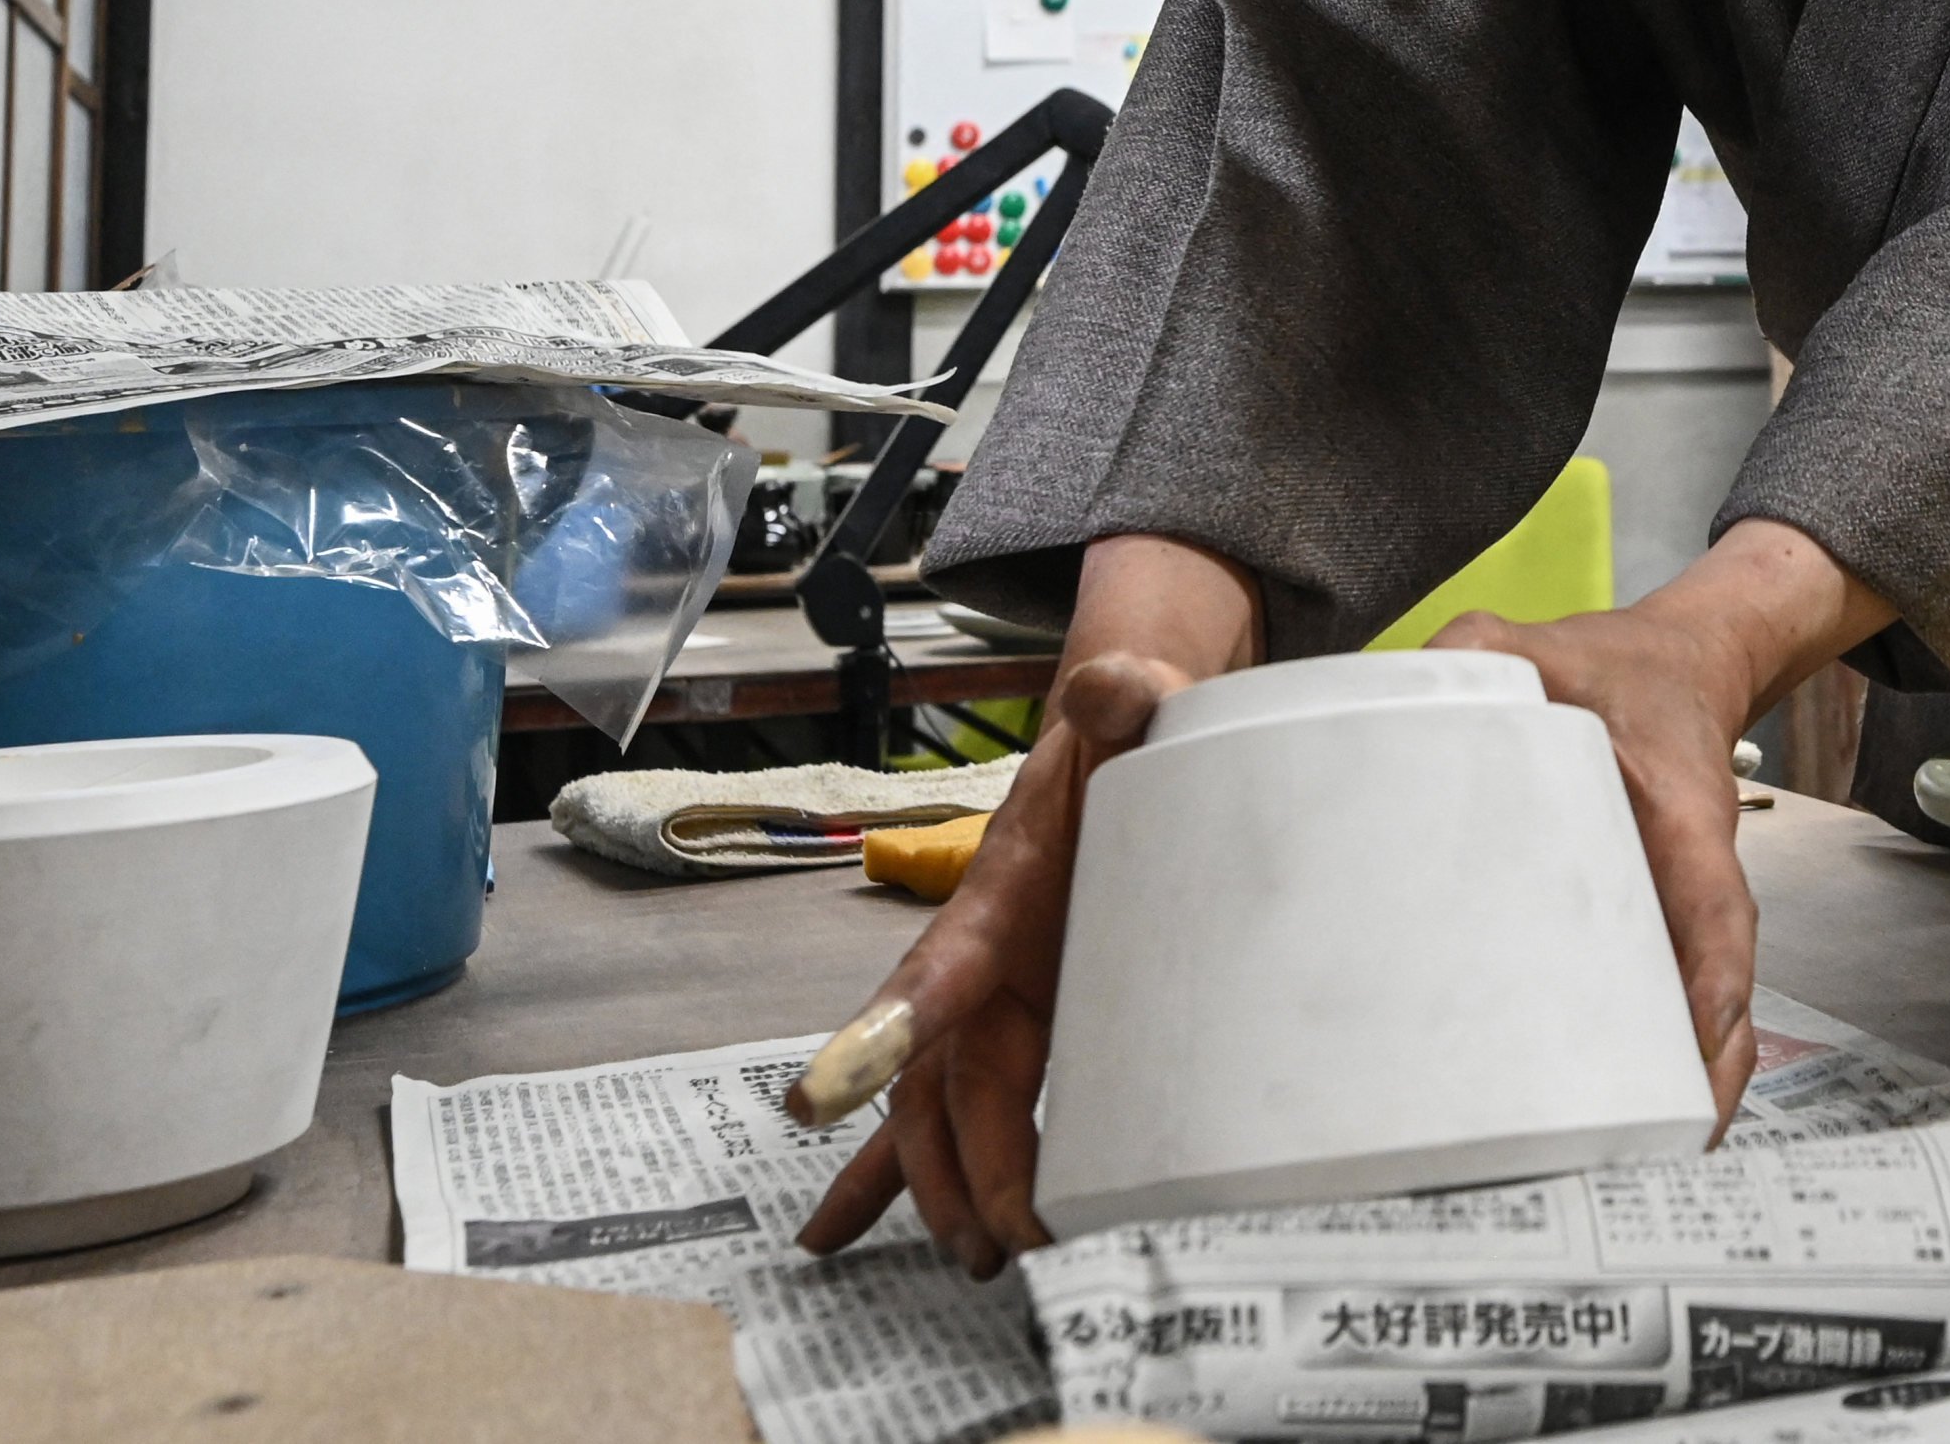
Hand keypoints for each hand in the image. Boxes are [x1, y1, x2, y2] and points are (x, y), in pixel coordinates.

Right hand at [789, 536, 1258, 1274]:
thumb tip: (1116, 689)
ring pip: (935, 1114)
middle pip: (941, 1083)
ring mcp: (989, 1001)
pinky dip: (903, 1175)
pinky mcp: (1015, 1021)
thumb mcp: (1126, 714)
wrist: (1110, 743)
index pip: (938, 971)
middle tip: (997, 1242)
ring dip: (938, 1190)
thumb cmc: (1112, 743)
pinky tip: (848, 1231)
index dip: (888, 1029)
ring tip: (972, 1260)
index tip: (823, 1097)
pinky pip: (948, 1112)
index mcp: (997, 900)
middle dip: (957, 1168)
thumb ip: (1125, 700)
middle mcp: (975, 963)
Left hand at [1437, 518, 1891, 1135]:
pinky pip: (1659, 1003)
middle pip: (1715, 1000)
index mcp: (1684, 819)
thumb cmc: (1622, 670)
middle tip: (1644, 1155)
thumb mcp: (1545, 644)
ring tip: (1616, 1170)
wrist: (1684, 668)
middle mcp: (1693, 883)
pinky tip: (1598, 1127)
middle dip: (1695, 1082)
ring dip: (1677, 1094)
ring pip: (1699, 1019)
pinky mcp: (1648, 929)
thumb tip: (1407, 683)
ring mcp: (1676, 915)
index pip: (1717, 910)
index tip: (1702, 1045)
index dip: (1713, 982)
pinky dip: (1650, 1068)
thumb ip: (1478, 653)